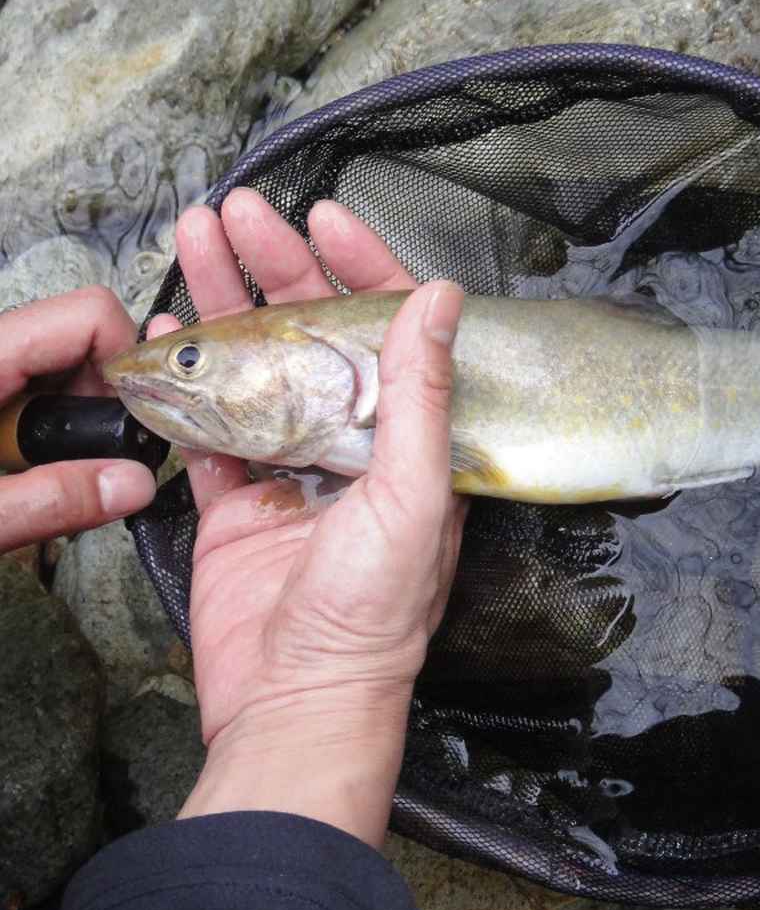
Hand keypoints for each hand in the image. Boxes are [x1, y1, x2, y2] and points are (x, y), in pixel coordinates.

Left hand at [0, 287, 156, 551]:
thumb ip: (53, 499)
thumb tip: (137, 485)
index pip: (90, 316)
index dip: (129, 363)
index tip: (131, 421)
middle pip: (84, 339)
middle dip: (106, 399)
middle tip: (89, 459)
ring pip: (64, 367)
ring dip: (77, 419)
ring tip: (48, 472)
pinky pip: (37, 390)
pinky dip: (51, 428)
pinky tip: (31, 469)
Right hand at [153, 189, 467, 845]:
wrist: (299, 697)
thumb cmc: (374, 612)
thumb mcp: (413, 494)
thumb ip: (421, 395)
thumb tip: (443, 299)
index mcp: (412, 441)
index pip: (390, 332)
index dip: (361, 269)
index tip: (327, 217)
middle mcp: (355, 446)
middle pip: (314, 336)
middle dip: (277, 268)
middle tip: (239, 213)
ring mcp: (292, 469)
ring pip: (257, 366)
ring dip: (226, 303)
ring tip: (194, 240)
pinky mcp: (237, 500)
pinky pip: (209, 423)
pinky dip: (188, 378)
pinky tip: (166, 330)